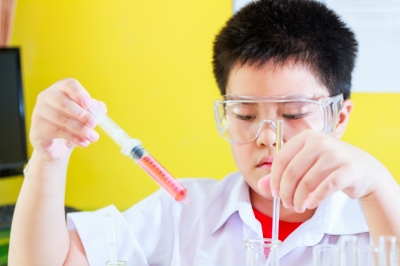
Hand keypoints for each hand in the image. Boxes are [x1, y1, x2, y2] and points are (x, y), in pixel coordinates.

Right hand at [30, 78, 104, 161]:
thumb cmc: (70, 124)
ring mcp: (39, 113)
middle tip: (94, 124)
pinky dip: (73, 138)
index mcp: (59, 89)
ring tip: (93, 136)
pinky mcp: (37, 129)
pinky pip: (57, 132)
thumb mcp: (84, 115)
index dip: (79, 93)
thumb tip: (101, 109)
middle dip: (82, 114)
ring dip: (80, 129)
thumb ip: (94, 110)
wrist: (55, 145)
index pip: (68, 84)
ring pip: (62, 119)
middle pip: (64, 103)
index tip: (88, 104)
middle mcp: (46, 98)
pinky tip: (83, 142)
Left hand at [262, 130, 382, 212]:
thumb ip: (282, 174)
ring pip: (307, 182)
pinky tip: (311, 204)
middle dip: (285, 192)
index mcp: (306, 137)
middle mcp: (320, 142)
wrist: (364, 170)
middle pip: (292, 172)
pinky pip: (325, 188)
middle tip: (286, 204)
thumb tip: (260, 185)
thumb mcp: (305, 165)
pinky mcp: (348, 169)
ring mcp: (335, 154)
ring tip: (298, 206)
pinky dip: (315, 199)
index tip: (274, 193)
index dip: (274, 179)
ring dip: (299, 199)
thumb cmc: (329, 166)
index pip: (281, 159)